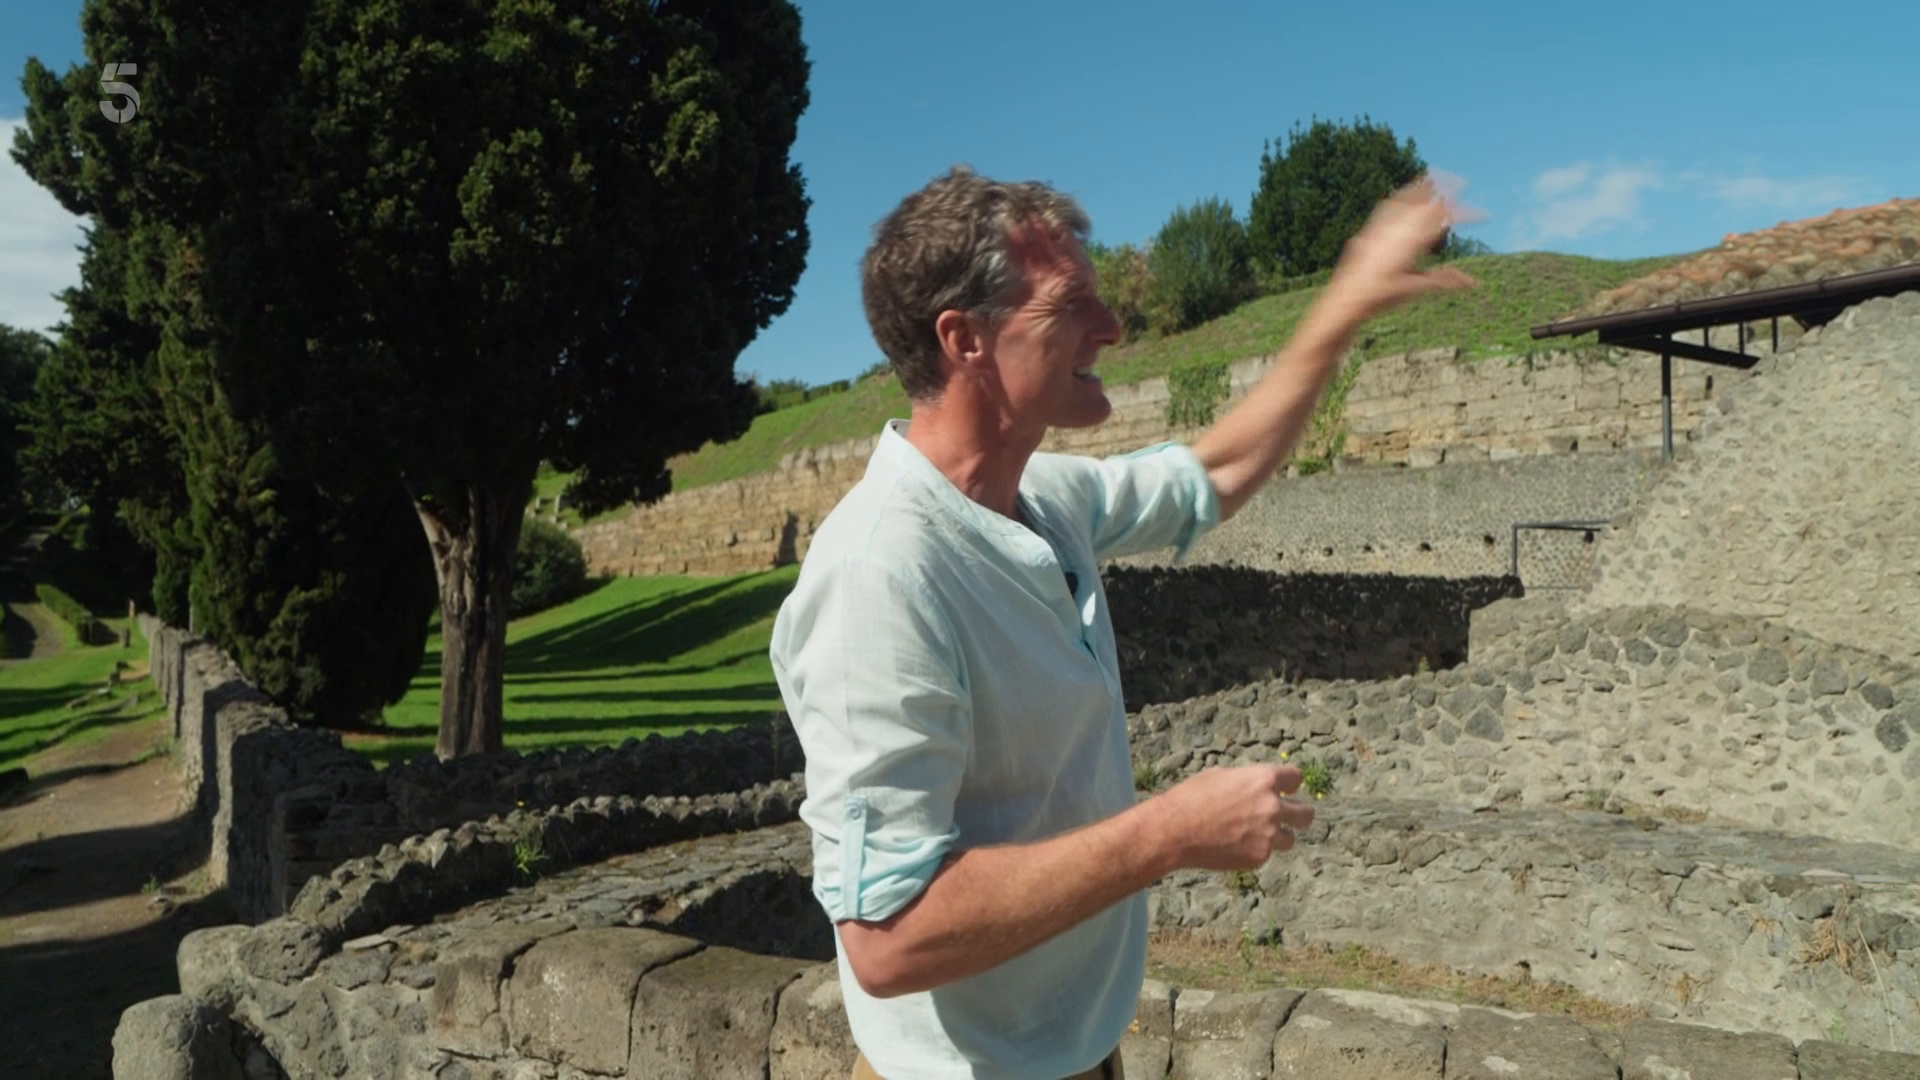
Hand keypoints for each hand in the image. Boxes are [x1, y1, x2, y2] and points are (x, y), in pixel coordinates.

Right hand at [1152, 764, 1316, 870]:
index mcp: (1264, 780)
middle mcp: (1272, 806)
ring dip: (1277, 836)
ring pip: (1290, 838)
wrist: (1175, 830)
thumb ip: (1246, 782)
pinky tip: (1232, 846)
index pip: (1296, 778)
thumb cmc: (1191, 798)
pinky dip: (1254, 850)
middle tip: (1290, 818)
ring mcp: (1269, 834)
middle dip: (1299, 815)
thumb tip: (1254, 787)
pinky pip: (1266, 853)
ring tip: (1255, 835)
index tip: (1286, 789)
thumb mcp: (1220, 776)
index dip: (1290, 784)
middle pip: (1306, 814)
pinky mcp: (1260, 856)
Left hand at [1319, 175, 1479, 325]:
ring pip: (1406, 199)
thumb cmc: (1381, 296)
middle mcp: (1397, 228)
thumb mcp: (1417, 288)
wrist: (1344, 299)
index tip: (1481, 215)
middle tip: (1462, 183)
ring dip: (1422, 187)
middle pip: (1426, 202)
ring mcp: (1381, 227)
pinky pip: (1388, 206)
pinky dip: (1401, 197)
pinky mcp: (1369, 230)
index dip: (1465, 214)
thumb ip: (1446, 280)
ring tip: (1435, 177)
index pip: (1445, 220)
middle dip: (1446, 191)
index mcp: (1413, 241)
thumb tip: (1475, 283)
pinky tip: (1402, 195)